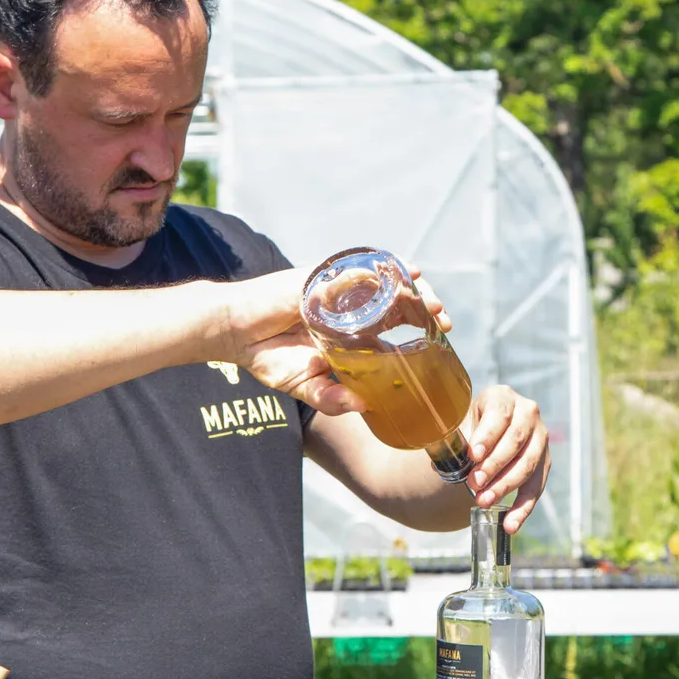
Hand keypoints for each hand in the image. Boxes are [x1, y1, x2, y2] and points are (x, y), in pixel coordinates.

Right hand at [214, 262, 450, 418]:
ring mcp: (338, 293)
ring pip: (385, 285)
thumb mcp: (305, 387)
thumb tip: (362, 407)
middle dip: (424, 307)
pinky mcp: (322, 278)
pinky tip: (405, 273)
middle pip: (398, 302)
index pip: (397, 326)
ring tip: (428, 300)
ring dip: (411, 289)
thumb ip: (331, 399)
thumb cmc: (269, 358)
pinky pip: (359, 271)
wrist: (235, 333)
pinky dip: (383, 271)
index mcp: (353, 334)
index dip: (422, 327)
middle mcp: (351, 311)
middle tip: (442, 319)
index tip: (444, 334)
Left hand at [464, 386, 549, 531]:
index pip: (499, 415)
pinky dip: (522, 509)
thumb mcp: (459, 424)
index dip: (487, 436)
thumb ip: (452, 440)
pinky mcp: (544, 463)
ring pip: (528, 465)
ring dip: (505, 486)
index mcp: (503, 397)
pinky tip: (510, 524)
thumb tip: (438, 463)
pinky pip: (536, 488)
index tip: (473, 455)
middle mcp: (527, 414)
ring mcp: (540, 438)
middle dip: (494, 466)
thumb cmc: (468, 427)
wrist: (486, 434)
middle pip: (515, 441)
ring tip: (483, 502)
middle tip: (474, 484)